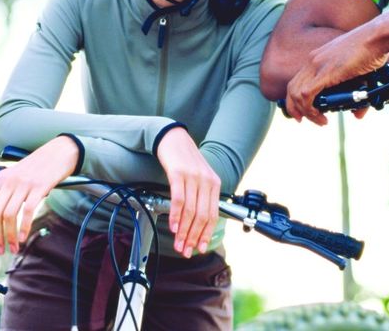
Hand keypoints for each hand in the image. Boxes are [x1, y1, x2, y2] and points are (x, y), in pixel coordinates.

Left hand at [0, 136, 79, 254]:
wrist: (59, 151)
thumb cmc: (37, 166)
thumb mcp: (15, 177)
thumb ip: (2, 197)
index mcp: (0, 178)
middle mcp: (9, 181)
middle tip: (0, 250)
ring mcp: (24, 183)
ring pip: (10, 215)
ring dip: (10, 236)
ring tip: (14, 247)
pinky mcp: (39, 187)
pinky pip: (28, 211)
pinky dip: (24, 227)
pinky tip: (23, 237)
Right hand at [155, 126, 219, 257]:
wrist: (174, 137)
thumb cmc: (186, 160)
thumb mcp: (200, 177)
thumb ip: (202, 196)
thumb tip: (199, 223)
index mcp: (214, 184)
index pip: (213, 215)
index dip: (207, 234)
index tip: (200, 248)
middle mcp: (206, 180)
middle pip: (202, 216)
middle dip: (194, 237)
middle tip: (185, 251)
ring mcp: (193, 176)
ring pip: (190, 211)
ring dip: (184, 231)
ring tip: (178, 243)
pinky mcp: (178, 173)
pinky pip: (178, 199)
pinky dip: (176, 216)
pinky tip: (173, 226)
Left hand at [285, 31, 388, 124]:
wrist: (377, 37)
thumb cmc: (371, 50)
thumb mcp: (358, 73)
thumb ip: (356, 93)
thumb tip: (358, 114)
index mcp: (317, 58)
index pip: (297, 80)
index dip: (296, 99)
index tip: (304, 112)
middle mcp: (313, 61)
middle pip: (292, 88)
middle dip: (295, 108)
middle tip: (305, 120)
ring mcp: (317, 65)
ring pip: (296, 94)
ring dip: (304, 112)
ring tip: (320, 121)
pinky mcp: (326, 72)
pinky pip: (306, 94)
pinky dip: (309, 108)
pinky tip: (321, 115)